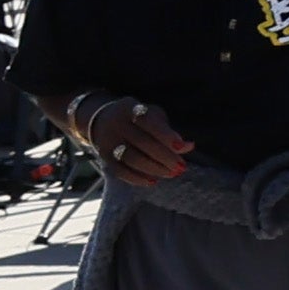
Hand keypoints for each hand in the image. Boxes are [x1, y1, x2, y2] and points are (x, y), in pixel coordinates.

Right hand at [72, 93, 197, 184]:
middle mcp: (115, 123)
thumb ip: (169, 131)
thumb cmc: (136, 120)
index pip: (147, 120)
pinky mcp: (103, 157)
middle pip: (141, 142)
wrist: (100, 121)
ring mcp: (107, 141)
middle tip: (182, 167)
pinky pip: (120, 170)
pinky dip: (137, 178)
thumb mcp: (152, 116)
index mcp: (129, 108)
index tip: (181, 147)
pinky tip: (153, 181)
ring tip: (172, 173)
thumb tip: (188, 147)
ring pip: (131, 158)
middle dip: (164, 156)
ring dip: (154, 168)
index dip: (164, 134)